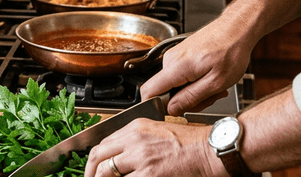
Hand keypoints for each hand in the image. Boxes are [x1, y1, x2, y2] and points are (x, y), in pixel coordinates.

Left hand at [83, 118, 224, 176]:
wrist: (210, 150)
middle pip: (98, 156)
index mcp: (135, 128)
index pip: (103, 143)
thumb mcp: (158, 132)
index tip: (93, 170)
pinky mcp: (149, 174)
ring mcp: (140, 158)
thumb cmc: (191, 144)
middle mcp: (134, 140)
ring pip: (106, 172)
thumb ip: (137, 142)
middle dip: (90, 173)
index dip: (94, 161)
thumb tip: (121, 158)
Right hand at [140, 19, 253, 115]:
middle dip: (186, 101)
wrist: (237, 29)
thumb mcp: (216, 82)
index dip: (156, 106)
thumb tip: (171, 110)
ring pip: (174, 85)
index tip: (175, 111)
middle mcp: (170, 60)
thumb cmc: (231, 51)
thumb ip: (191, 97)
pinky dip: (195, 82)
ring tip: (214, 86)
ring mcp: (174, 56)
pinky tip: (210, 78)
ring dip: (193, 92)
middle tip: (209, 97)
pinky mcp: (180, 56)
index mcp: (176, 67)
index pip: (148, 91)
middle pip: (164, 92)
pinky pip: (180, 76)